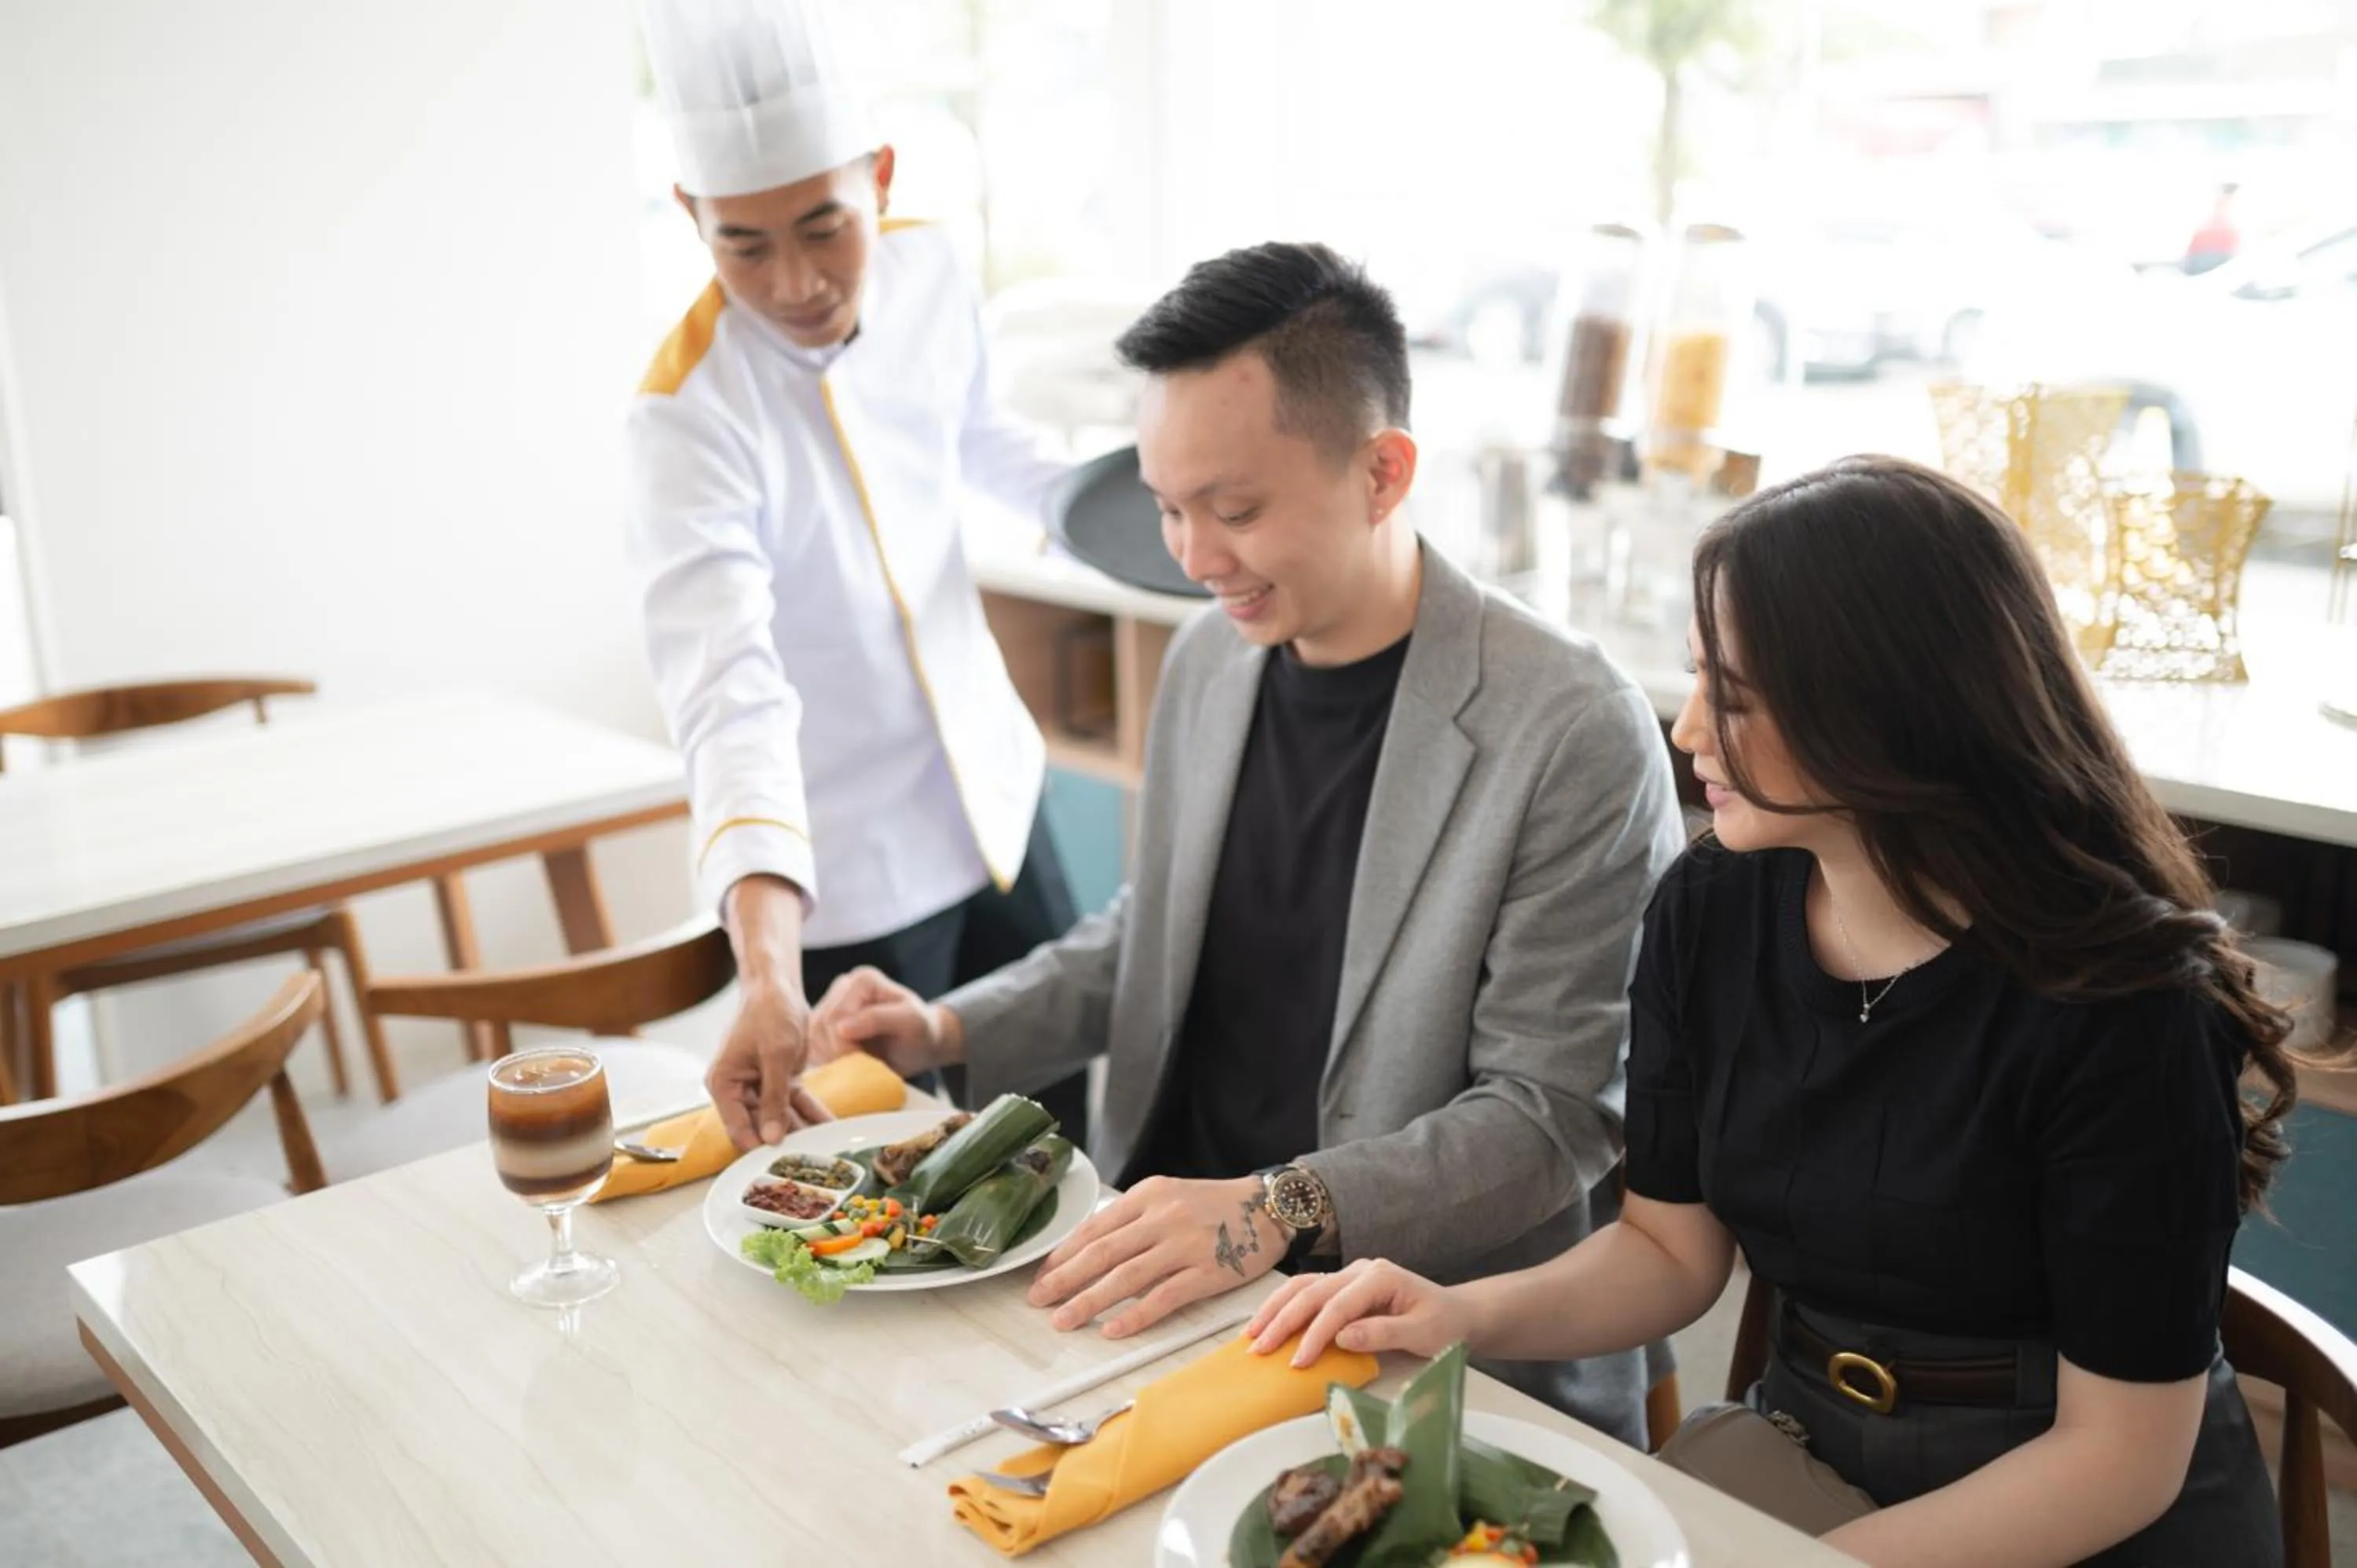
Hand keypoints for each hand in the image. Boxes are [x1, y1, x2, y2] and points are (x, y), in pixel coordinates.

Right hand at [706, 978, 832, 1150]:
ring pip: (781, 1118)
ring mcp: (758, 1088)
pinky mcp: (778, 1082)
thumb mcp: (776, 1055)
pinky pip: (795, 1104)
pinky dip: (811, 1113)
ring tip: (826, 1148)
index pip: (738, 1128)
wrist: (779, 987)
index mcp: (724, 1084)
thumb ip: (773, 1098)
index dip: (758, 1148)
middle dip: (786, 1142)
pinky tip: (831, 1127)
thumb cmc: (769, 1012)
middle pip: (760, 1127)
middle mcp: (737, 1091)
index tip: (781, 1167)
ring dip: (803, 1130)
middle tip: (811, 1161)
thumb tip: (770, 1138)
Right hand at [807, 966, 950, 1077]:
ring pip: (812, 1035)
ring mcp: (831, 1004)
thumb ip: (879, 1019)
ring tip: (854, 1067)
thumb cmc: (921, 1032)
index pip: (837, 1014)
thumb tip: (841, 1028)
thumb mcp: (912, 1023)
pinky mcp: (825, 1024)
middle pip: (821, 1024)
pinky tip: (845, 1066)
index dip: (844, 1044)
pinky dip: (824, 1059)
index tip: (863, 1062)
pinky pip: (811, 1044)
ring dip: (829, 1057)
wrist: (920, 1045)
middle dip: (837, 1052)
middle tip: (859, 1067)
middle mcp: (843, 986)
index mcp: (863, 980)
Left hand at [1028, 1176, 1284, 1338]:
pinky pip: (1163, 1298)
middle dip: (1064, 1279)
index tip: (1041, 1275)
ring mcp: (1185, 1245)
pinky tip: (1113, 1330)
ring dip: (1089, 1301)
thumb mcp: (1169, 1195)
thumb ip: (1132, 1218)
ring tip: (1064, 1319)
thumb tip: (1088, 1250)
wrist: (1268, 1208)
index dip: (1063, 1255)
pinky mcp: (1208, 1273)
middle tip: (1038, 1300)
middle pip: (1102, 1253)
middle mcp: (1163, 1217)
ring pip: (1126, 1277)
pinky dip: (1135, 1316)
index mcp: (1149, 1195)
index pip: (1094, 1228)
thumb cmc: (1213, 1206)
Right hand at [1245, 1258, 1471, 1366]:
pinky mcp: (1343, 1286)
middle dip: (1283, 1321)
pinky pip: (1308, 1292)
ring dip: (1275, 1309)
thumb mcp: (1422, 1333)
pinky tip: (1267, 1322)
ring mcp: (1350, 1275)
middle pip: (1312, 1292)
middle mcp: (1360, 1270)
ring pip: (1303, 1286)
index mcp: (1379, 1277)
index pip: (1338, 1305)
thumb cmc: (1443, 1324)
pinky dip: (1285, 1306)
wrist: (1456, 1313)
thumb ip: (1383, 1333)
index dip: (1315, 1334)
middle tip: (1260, 1349)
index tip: (1297, 1362)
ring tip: (1252, 1334)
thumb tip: (1342, 1338)